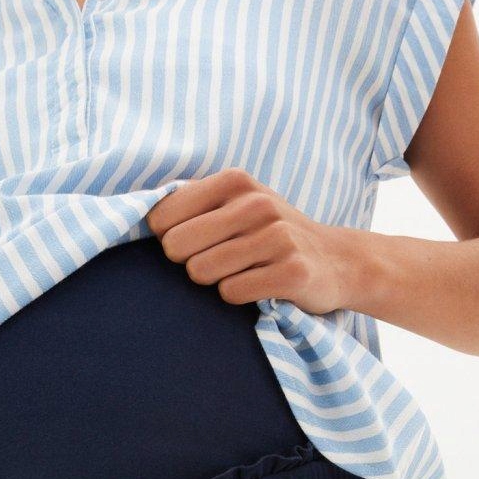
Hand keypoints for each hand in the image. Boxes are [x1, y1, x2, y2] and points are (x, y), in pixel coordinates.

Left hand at [146, 168, 356, 314]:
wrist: (336, 260)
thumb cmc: (271, 234)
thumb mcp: (237, 203)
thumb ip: (194, 203)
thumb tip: (142, 215)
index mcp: (235, 181)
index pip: (162, 217)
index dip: (169, 239)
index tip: (194, 243)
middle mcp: (256, 203)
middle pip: (177, 247)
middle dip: (189, 262)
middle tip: (218, 263)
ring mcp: (277, 237)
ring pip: (203, 272)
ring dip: (216, 281)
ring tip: (242, 273)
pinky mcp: (292, 271)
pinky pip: (232, 292)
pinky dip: (238, 297)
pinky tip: (260, 287)